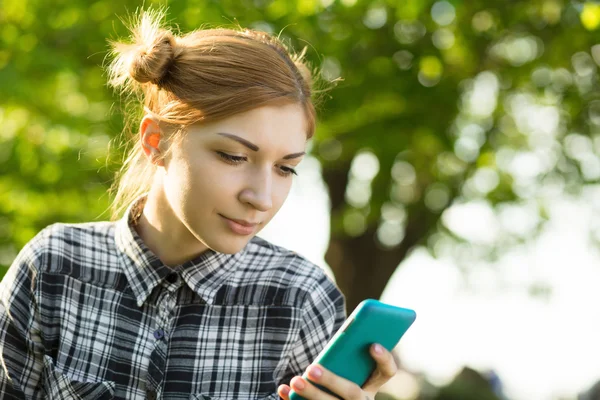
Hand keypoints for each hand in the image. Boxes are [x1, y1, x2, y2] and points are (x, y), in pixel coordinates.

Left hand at [277, 343, 396, 399]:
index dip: (384, 358)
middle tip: (310, 367)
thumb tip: (339, 334)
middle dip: (331, 380)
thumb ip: (347, 356)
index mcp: (372, 385)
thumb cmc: (340, 377)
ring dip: (312, 394)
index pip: (387, 372)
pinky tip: (283, 389)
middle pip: (352, 392)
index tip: (372, 344)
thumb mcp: (349, 369)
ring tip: (295, 381)